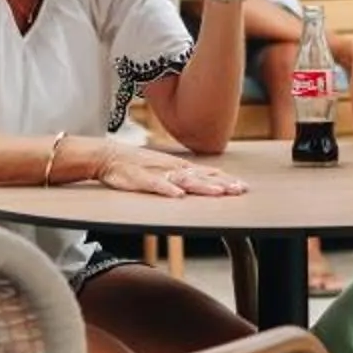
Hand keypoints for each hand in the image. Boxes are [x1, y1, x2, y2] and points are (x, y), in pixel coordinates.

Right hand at [93, 142, 249, 198]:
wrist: (108, 155)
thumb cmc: (136, 163)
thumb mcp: (164, 166)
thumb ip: (184, 174)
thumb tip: (208, 178)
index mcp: (177, 166)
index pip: (206, 172)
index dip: (225, 179)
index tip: (243, 187)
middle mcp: (171, 168)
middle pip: (201, 177)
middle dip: (221, 184)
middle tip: (239, 190)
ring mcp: (156, 173)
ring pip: (183, 180)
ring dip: (202, 186)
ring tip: (218, 192)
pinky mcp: (139, 179)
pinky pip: (155, 185)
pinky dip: (167, 190)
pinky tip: (179, 196)